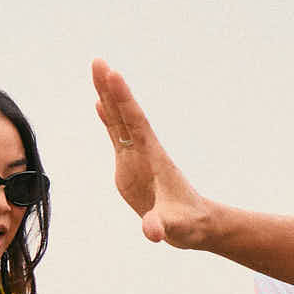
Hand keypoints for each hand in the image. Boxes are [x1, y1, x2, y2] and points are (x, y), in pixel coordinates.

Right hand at [91, 60, 212, 247]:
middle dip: (112, 89)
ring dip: (108, 97)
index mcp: (154, 159)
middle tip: (98, 61)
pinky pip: (117, 137)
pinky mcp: (130, 167)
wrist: (195, 226)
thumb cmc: (188, 225)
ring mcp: (137, 158)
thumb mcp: (174, 228)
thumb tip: (151, 232)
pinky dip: (108, 120)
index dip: (124, 101)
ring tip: (97, 70)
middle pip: (125, 115)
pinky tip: (99, 104)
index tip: (114, 75)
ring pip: (119, 122)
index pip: (137, 124)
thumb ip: (161, 227)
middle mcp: (144, 153)